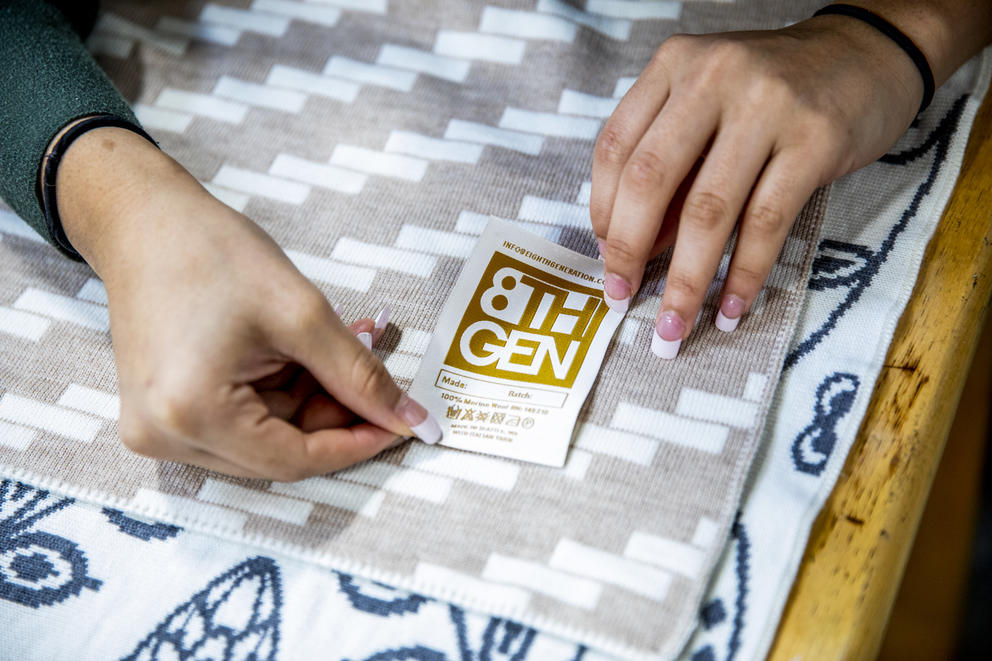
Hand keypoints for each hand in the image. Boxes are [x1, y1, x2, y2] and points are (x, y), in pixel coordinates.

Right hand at [57, 127, 439, 479]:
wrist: (144, 222)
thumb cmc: (211, 253)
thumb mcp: (301, 313)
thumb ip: (359, 374)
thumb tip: (408, 417)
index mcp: (192, 413)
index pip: (295, 459)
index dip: (357, 443)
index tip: (402, 423)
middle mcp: (165, 436)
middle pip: (279, 453)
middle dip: (335, 417)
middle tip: (375, 376)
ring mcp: (157, 429)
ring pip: (265, 440)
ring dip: (311, 402)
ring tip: (338, 349)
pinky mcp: (162, 414)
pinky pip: (240, 423)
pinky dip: (281, 395)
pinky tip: (301, 355)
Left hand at [591, 16, 924, 357]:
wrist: (867, 54)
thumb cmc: (770, 92)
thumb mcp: (706, 106)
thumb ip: (669, 164)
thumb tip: (634, 248)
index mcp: (674, 64)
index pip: (615, 148)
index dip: (603, 213)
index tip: (607, 260)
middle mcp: (714, 76)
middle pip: (650, 179)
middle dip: (630, 251)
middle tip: (623, 298)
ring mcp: (767, 106)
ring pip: (708, 211)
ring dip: (686, 280)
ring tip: (676, 324)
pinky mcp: (816, 140)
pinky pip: (767, 222)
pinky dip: (743, 273)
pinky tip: (731, 307)